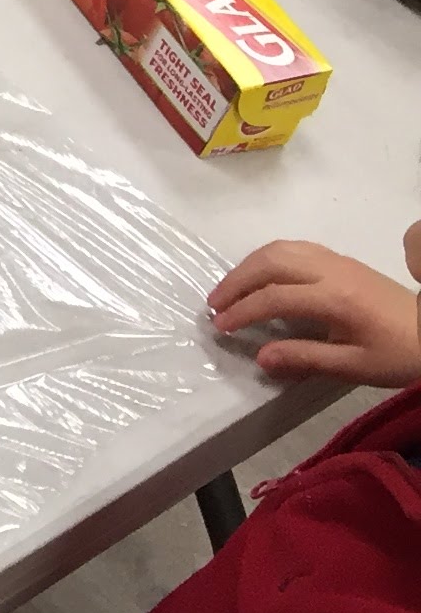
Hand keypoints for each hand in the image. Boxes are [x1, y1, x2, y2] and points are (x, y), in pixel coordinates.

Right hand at [210, 239, 420, 388]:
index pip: (275, 298)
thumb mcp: (356, 366)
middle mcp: (331, 271)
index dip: (243, 312)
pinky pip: (294, 247)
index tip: (220, 327)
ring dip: (248, 265)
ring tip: (231, 288)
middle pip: (270, 263)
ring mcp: (336, 260)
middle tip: (214, 304)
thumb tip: (260, 357)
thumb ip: (306, 358)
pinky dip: (268, 257)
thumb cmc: (398, 354)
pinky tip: (262, 273)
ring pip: (280, 249)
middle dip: (236, 282)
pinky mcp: (341, 260)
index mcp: (336, 299)